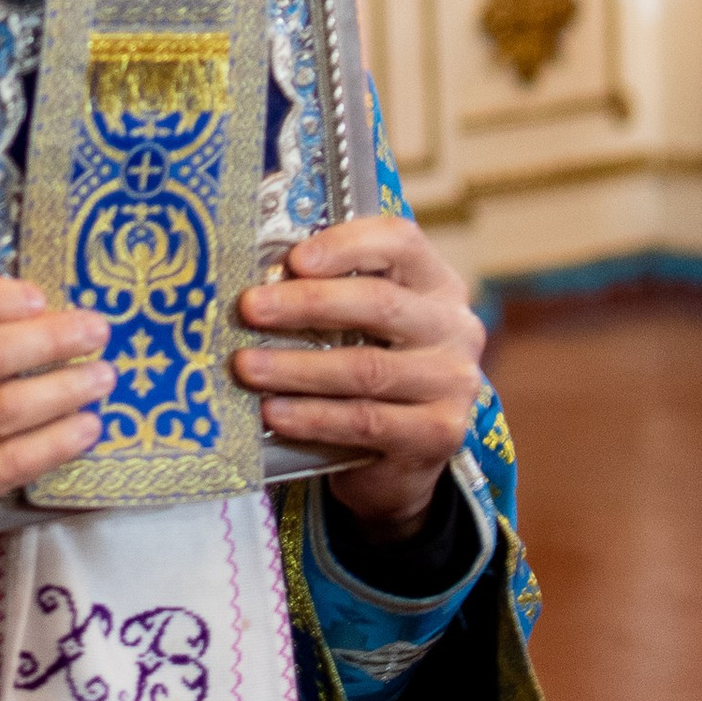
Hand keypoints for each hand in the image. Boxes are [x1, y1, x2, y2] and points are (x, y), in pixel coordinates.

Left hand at [233, 215, 484, 539]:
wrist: (401, 458)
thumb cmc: (368, 372)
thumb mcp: (360, 326)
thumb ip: (328, 295)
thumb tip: (258, 282)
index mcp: (435, 284)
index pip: (400, 242)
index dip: (346, 245)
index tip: (294, 259)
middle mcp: (454, 328)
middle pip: (380, 303)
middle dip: (307, 303)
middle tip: (250, 308)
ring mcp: (452, 383)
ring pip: (367, 369)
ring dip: (297, 367)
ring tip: (247, 367)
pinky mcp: (439, 434)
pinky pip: (366, 421)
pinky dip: (314, 416)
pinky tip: (275, 413)